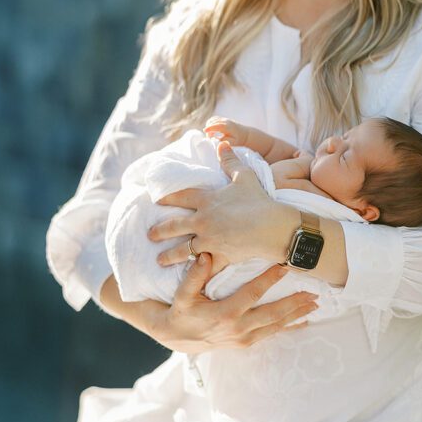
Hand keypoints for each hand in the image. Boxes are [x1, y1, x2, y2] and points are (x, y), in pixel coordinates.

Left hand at [149, 141, 296, 267]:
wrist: (272, 227)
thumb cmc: (258, 200)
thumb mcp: (244, 176)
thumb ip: (230, 160)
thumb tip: (222, 144)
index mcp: (207, 201)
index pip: (181, 197)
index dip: (167, 198)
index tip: (155, 200)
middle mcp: (203, 221)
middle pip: (174, 226)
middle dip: (160, 231)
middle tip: (149, 235)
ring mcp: (209, 241)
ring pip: (183, 250)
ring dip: (169, 255)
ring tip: (159, 260)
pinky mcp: (219, 256)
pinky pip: (203, 267)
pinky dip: (195, 272)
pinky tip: (186, 277)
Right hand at [154, 254, 318, 351]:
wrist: (175, 338)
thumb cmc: (180, 311)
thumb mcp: (182, 294)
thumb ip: (194, 276)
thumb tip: (205, 255)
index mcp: (225, 313)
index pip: (252, 294)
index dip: (268, 280)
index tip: (284, 267)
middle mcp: (238, 328)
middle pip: (272, 314)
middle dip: (294, 303)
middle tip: (314, 292)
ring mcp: (243, 338)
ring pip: (275, 326)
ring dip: (296, 315)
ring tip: (315, 305)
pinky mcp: (245, 343)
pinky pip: (271, 335)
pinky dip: (288, 327)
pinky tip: (303, 322)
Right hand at [203, 116, 247, 145]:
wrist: (246, 134)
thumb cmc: (239, 139)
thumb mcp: (232, 142)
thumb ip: (224, 140)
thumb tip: (215, 138)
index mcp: (228, 127)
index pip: (217, 125)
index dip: (210, 128)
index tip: (204, 131)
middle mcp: (226, 121)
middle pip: (213, 122)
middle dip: (208, 128)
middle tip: (209, 137)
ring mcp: (225, 119)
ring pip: (213, 119)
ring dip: (209, 125)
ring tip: (210, 134)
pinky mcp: (224, 119)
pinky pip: (215, 119)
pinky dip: (211, 123)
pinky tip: (211, 129)